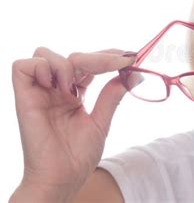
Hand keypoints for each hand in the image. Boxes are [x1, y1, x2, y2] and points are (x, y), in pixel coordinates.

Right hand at [10, 47, 135, 201]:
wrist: (62, 178)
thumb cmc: (78, 156)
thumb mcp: (101, 122)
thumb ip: (111, 97)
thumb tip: (132, 75)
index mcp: (74, 93)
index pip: (88, 63)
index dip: (106, 56)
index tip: (129, 56)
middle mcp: (56, 89)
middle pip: (73, 56)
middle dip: (98, 57)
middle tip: (119, 63)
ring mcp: (40, 92)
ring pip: (44, 53)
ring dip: (67, 63)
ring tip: (75, 88)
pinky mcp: (24, 97)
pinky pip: (22, 66)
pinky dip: (42, 67)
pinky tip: (59, 87)